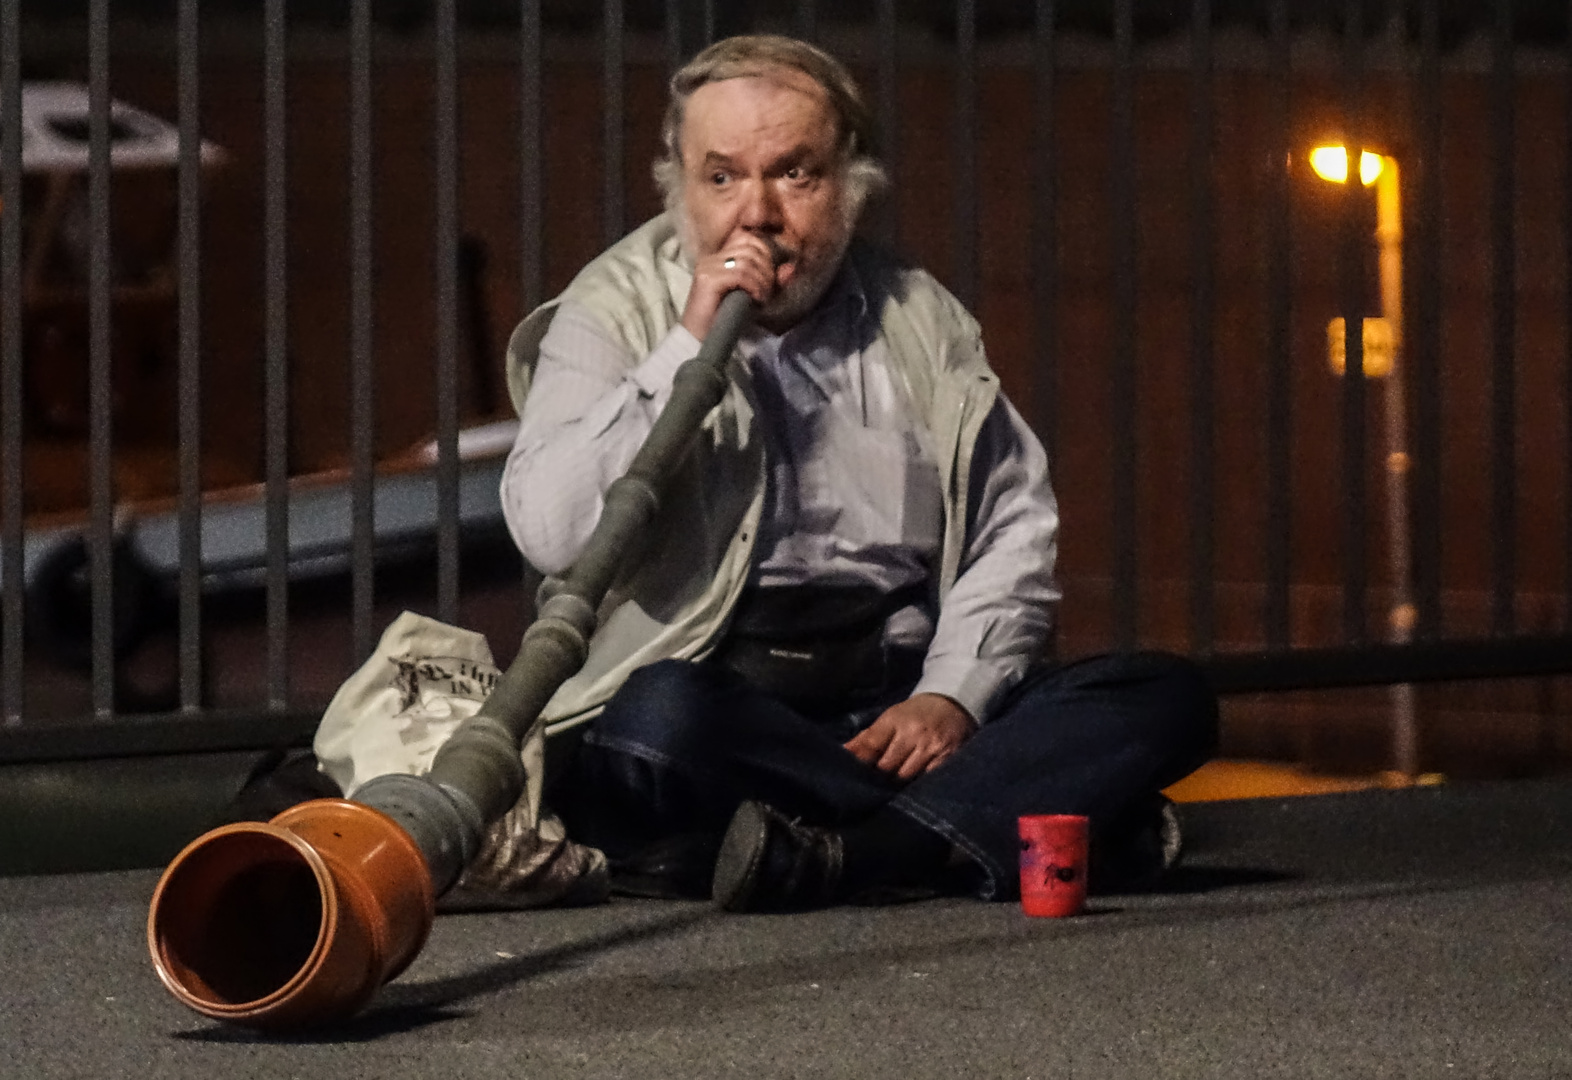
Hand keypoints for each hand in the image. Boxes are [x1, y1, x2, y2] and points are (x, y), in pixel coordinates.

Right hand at [681, 234, 779, 338]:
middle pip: (751, 247)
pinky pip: (740, 274)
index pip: (749, 239)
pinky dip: (754, 286)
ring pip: (747, 261)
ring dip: (762, 280)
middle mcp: (711, 258)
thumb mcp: (753, 296)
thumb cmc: (726, 320)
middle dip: (767, 269)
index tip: (770, 279)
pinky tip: (755, 300)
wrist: (700, 341)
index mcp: (720, 257)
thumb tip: (790, 269)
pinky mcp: (707, 279)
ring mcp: (707, 266)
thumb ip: (770, 281)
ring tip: (761, 298)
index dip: (766, 255)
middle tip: (767, 292)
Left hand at [844, 693, 976, 780]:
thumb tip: (842, 754)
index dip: (859, 764)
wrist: (954, 704)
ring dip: (896, 786)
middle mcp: (914, 733)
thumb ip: (867, 739)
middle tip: (870, 789)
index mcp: (895, 720)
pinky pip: (927, 781)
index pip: (871, 746)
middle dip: (877, 779)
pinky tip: (912, 790)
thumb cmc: (915, 714)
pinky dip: (917, 787)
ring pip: (906, 777)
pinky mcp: (948, 759)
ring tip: (890, 791)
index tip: (851, 777)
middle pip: (887, 767)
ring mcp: (932, 747)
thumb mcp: (890, 719)